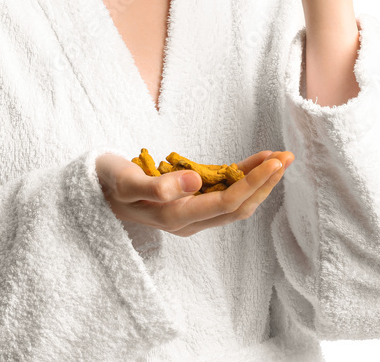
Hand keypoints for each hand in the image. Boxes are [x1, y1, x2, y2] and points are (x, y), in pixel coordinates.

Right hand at [96, 150, 294, 237]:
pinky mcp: (189, 202)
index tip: (274, 162)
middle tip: (287, 157)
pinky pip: (222, 192)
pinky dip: (242, 177)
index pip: (226, 203)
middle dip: (266, 183)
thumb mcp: (126, 181)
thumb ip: (158, 185)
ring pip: (235, 201)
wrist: (93, 191)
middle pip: (238, 207)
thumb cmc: (107, 183)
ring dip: (259, 181)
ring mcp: (190, 213)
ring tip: (280, 158)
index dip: (254, 184)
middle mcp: (188, 221)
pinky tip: (255, 163)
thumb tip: (196, 183)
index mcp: (176, 217)